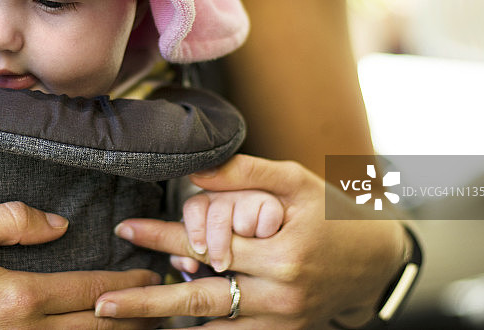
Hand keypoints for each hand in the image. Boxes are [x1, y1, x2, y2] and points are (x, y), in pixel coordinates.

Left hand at [96, 155, 408, 328]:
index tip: (127, 228)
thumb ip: (245, 174)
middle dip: (148, 302)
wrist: (378, 260)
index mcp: (280, 252)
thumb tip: (195, 170)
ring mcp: (282, 320)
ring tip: (128, 327)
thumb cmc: (334, 213)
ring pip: (215, 329)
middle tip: (105, 304)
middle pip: (201, 298)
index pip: (207, 244)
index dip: (163, 235)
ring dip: (170, 328)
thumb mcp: (296, 181)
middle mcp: (279, 293)